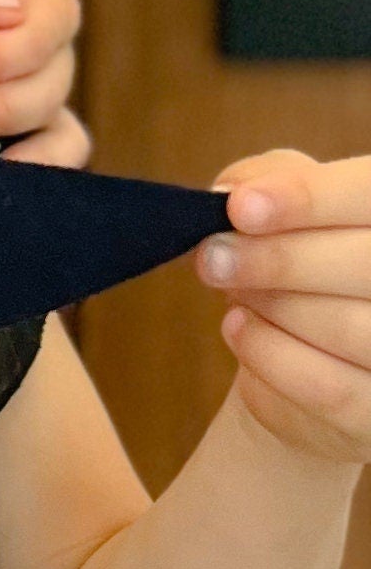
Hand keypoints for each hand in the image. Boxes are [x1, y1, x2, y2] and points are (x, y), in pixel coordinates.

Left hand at [0, 0, 87, 163]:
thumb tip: (2, 10)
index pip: (49, 23)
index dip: (6, 54)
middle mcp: (44, 46)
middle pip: (50, 82)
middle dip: (1, 105)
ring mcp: (36, 89)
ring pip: (57, 123)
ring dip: (12, 137)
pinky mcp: (22, 128)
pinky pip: (58, 150)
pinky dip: (39, 167)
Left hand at [199, 152, 370, 464]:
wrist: (305, 356)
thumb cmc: (297, 263)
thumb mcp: (278, 204)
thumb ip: (262, 180)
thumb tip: (237, 194)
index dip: (311, 199)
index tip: (240, 209)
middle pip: (366, 264)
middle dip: (277, 259)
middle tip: (214, 258)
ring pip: (349, 327)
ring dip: (272, 306)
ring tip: (235, 292)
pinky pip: (330, 388)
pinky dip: (268, 355)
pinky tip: (240, 329)